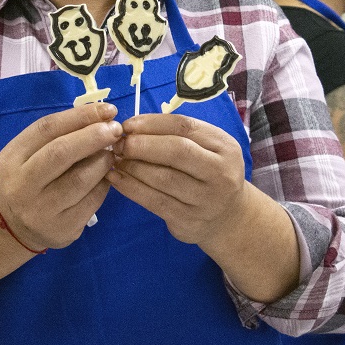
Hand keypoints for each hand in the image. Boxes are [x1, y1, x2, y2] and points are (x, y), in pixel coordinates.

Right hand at [0, 102, 122, 250]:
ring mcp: (40, 210)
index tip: (108, 110)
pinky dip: (104, 183)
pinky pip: (92, 200)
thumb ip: (59, 135)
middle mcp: (21, 185)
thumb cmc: (31, 178)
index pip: (47, 128)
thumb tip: (102, 117)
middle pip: (61, 152)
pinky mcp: (62, 229)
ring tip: (112, 153)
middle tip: (116, 129)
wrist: (15, 227)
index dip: (81, 116)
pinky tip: (106, 177)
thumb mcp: (30, 154)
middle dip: (94, 136)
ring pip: (80, 179)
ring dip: (103, 161)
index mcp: (11, 158)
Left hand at [108, 113, 245, 245]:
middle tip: (119, 143)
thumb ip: (180, 135)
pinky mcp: (188, 221)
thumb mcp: (209, 148)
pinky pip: (154, 201)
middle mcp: (220, 173)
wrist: (228, 217)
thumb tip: (134, 128)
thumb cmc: (210, 173)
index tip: (128, 124)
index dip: (152, 123)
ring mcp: (205, 199)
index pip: (185, 127)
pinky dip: (131, 188)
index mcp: (225, 147)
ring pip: (163, 178)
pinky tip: (117, 178)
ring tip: (116, 159)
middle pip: (177, 151)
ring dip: (133, 166)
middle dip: (142, 144)